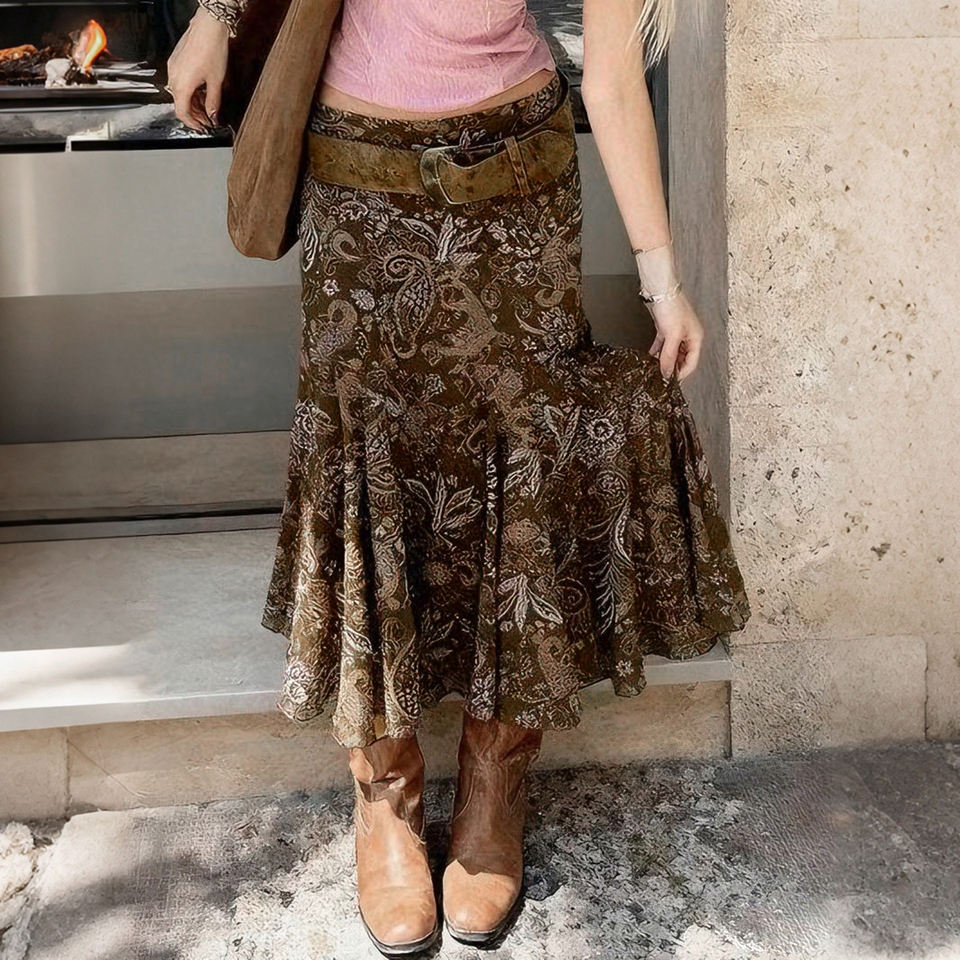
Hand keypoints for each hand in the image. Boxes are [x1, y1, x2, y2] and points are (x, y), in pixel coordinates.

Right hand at [165, 8, 229, 131]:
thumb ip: (213, 102)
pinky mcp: (176, 61)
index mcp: (182, 85)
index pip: (182, 112)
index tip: (202, 128)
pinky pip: (179, 81)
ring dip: (192, 102)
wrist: (208, 27)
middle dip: (194, 114)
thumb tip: (213, 115)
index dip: (192, 123)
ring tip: (207, 106)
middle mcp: (173, 77)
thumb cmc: (212, 50)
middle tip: (208, 118)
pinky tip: (201, 91)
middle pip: (180, 103)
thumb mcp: (216, 81)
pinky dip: (189, 90)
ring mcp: (173, 67)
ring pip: (180, 93)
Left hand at [646, 290, 704, 381]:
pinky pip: (663, 345)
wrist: (660, 290)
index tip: (670, 382)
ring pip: (671, 352)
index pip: (691, 362)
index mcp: (696, 337)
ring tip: (655, 369)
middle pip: (682, 358)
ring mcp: (676, 332)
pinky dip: (657, 352)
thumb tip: (667, 373)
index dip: (681, 373)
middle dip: (672, 368)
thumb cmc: (671, 306)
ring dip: (664, 361)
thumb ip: (669, 356)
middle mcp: (688, 336)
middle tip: (661, 377)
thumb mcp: (672, 335)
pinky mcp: (665, 329)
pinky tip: (650, 358)